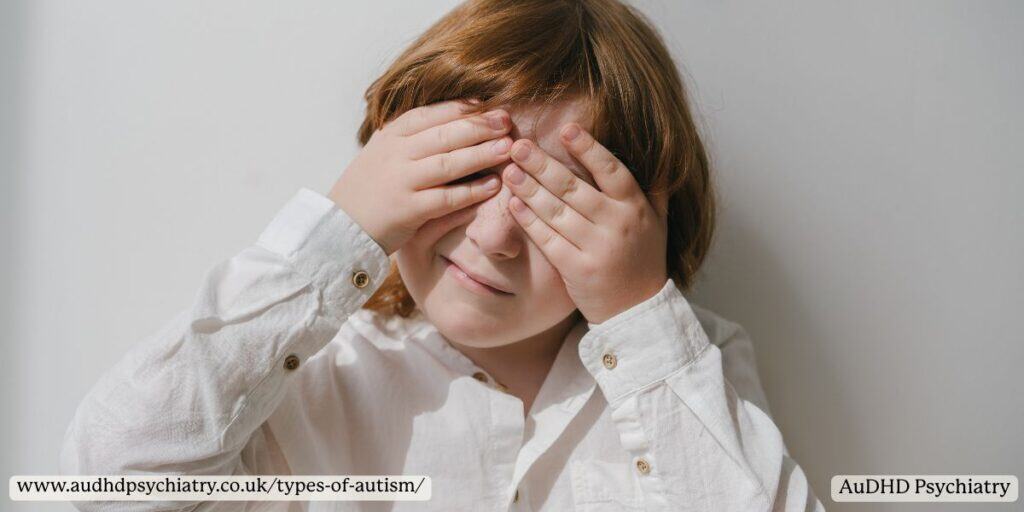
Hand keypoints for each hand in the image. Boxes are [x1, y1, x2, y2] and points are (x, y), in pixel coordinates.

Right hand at [328, 100, 511, 255]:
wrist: (339, 227)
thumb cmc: (368, 190)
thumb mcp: (383, 153)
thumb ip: (410, 137)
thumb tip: (452, 118)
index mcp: (391, 136)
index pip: (431, 114)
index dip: (463, 108)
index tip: (489, 105)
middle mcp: (396, 154)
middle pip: (445, 134)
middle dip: (480, 126)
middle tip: (506, 122)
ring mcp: (401, 181)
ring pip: (449, 163)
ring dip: (482, 154)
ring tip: (508, 148)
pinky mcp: (408, 210)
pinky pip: (447, 198)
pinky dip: (472, 191)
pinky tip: (493, 186)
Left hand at [502, 124, 668, 323]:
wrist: (637, 312)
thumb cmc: (644, 261)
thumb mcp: (658, 223)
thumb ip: (655, 189)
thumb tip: (661, 152)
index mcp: (635, 207)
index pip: (611, 170)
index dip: (588, 148)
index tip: (566, 128)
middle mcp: (617, 224)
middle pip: (574, 188)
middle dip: (543, 164)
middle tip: (519, 145)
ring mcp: (596, 248)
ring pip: (557, 212)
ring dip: (529, 189)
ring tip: (510, 170)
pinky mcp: (577, 270)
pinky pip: (548, 240)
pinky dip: (529, 221)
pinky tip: (513, 204)